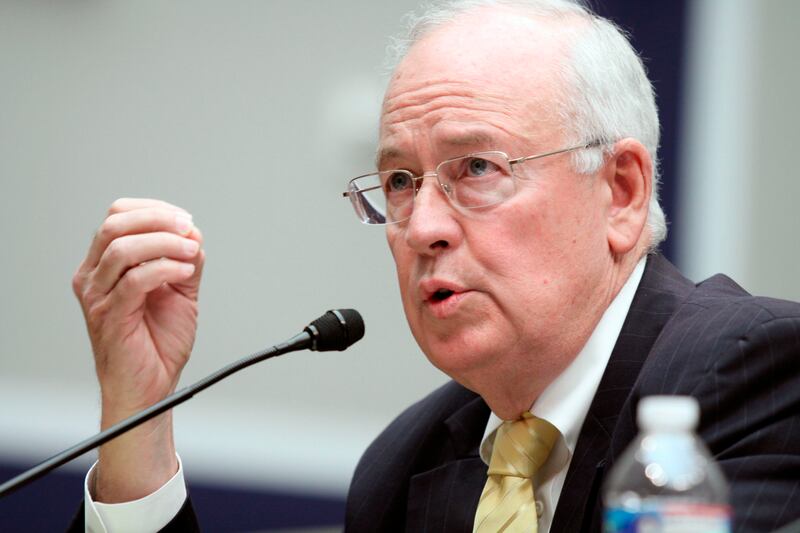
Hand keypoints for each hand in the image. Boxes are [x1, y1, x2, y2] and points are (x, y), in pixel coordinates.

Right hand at [72, 198, 204, 501]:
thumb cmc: (158, 343)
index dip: (153, 210)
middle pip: (115, 224)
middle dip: (158, 219)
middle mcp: (94, 277)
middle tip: (188, 229)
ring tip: (190, 252)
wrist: (151, 388)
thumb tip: (193, 233)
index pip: (118, 216)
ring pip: (123, 248)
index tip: (186, 220)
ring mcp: (98, 296)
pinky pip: (135, 280)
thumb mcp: (180, 292)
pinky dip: (165, 269)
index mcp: (105, 265)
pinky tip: (185, 272)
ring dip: (164, 243)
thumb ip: (185, 261)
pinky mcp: (111, 316)